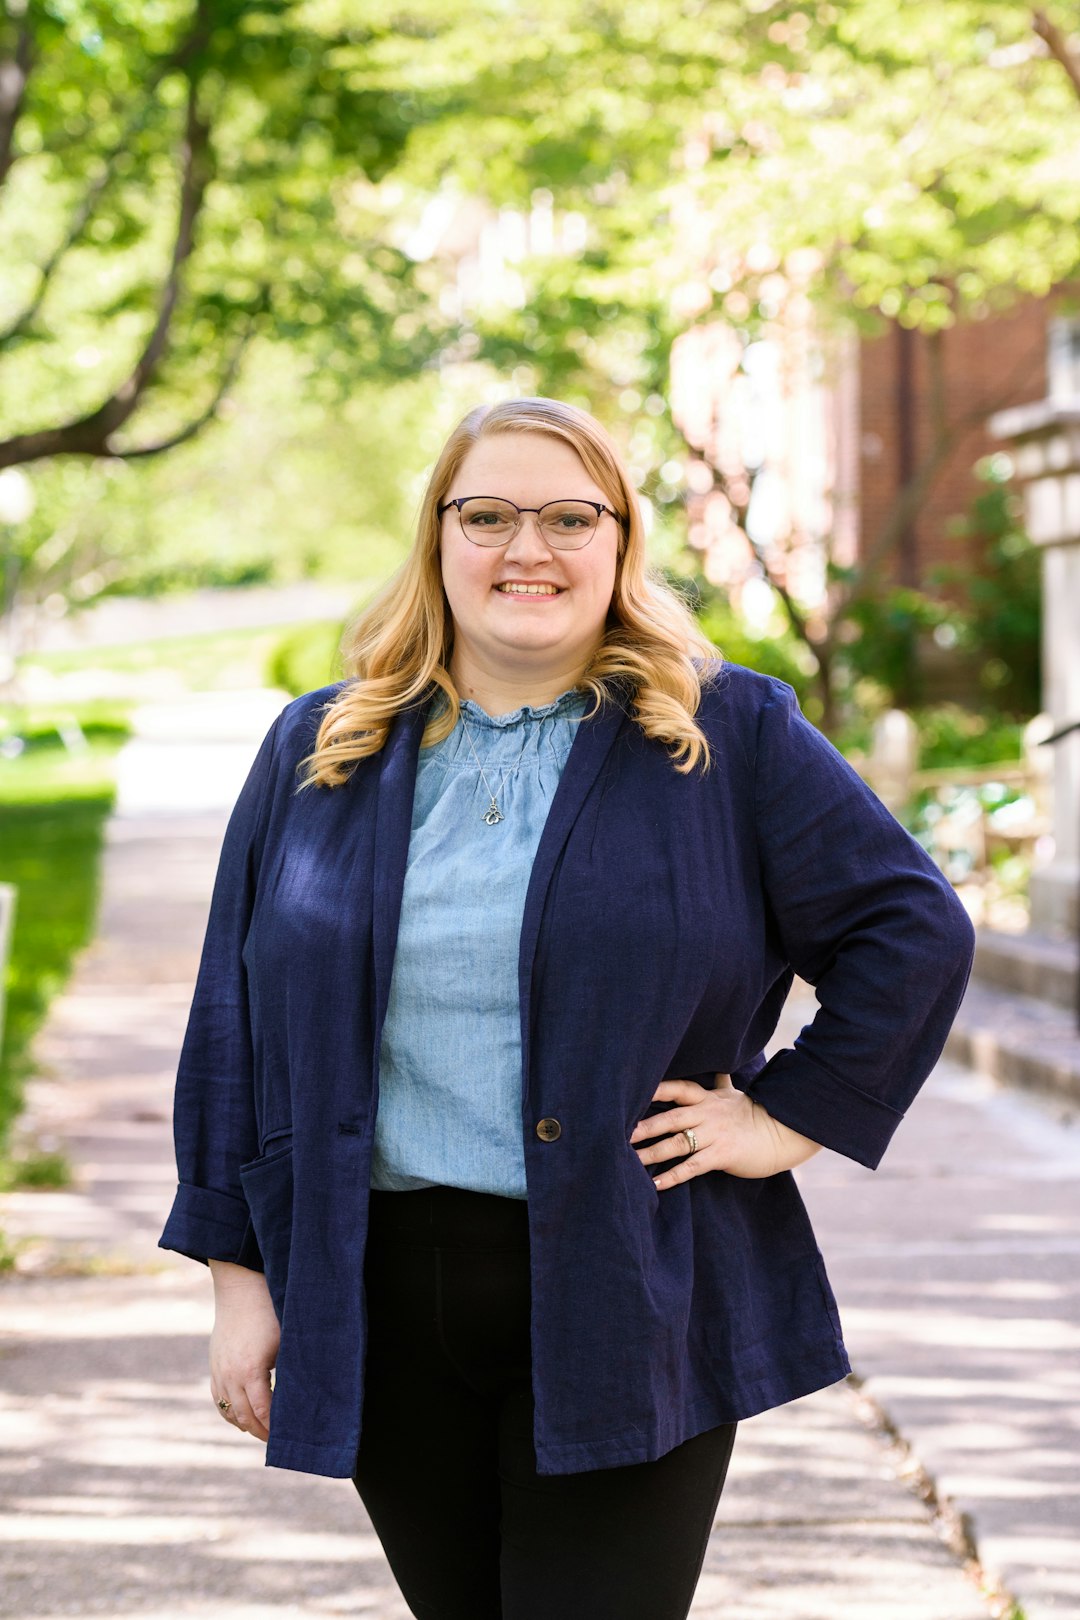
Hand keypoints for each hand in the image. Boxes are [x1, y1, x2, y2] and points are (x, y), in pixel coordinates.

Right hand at [208, 1260, 279, 1442]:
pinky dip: (230, 1413)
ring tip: (262, 1433)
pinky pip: (218, 1400)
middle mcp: (230, 1376)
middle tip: (278, 1442)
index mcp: (250, 1371)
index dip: (274, 1428)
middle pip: (244, 1417)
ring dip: (245, 1424)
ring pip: (229, 1411)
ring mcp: (218, 1372)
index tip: (287, 1438)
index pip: (262, 1411)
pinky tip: (242, 1419)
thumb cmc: (269, 1311)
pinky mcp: (214, 1366)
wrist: (240, 1288)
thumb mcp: (284, 1342)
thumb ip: (290, 1370)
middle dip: (261, 1431)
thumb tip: (306, 1395)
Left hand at [629, 1074, 821, 1190]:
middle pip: (670, 1118)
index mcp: (707, 1099)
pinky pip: (692, 1167)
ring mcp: (714, 1135)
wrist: (782, 1133)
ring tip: (630, 1161)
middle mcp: (707, 1114)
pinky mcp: (722, 1156)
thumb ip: (721, 1083)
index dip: (655, 1090)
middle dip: (644, 1126)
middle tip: (619, 1133)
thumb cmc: (753, 1114)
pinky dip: (673, 1176)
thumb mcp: (735, 1095)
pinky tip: (656, 1184)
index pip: (677, 1089)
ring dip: (652, 1153)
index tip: (632, 1091)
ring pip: (677, 1144)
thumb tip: (720, 1068)